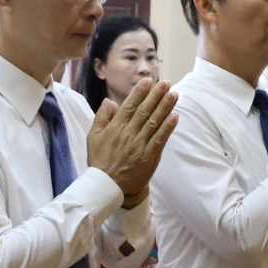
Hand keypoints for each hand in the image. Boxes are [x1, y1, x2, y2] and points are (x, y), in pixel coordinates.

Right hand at [87, 78, 178, 202]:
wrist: (107, 187)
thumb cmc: (100, 161)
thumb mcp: (93, 137)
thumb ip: (101, 117)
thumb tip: (109, 101)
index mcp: (115, 128)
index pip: (130, 106)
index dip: (140, 92)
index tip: (149, 81)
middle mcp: (128, 134)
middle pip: (145, 111)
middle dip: (156, 96)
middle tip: (166, 83)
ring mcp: (140, 145)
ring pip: (154, 122)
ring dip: (165, 107)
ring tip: (174, 95)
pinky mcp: (149, 157)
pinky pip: (160, 139)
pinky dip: (167, 128)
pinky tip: (175, 116)